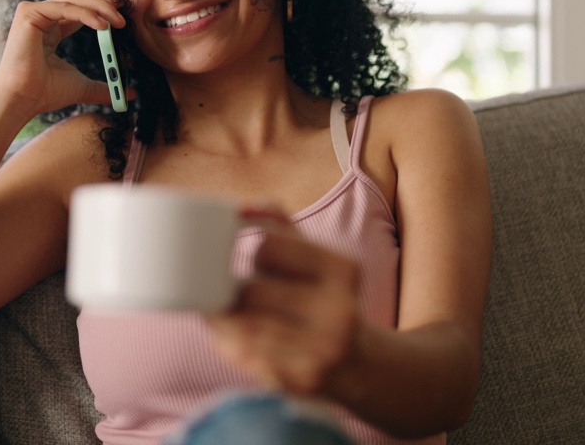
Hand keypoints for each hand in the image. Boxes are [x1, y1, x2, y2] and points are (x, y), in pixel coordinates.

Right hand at [0, 0, 127, 115]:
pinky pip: (65, 7)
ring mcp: (34, 12)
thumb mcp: (83, 86)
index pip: (80, 3)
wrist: (24, 100)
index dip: (102, 3)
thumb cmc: (44, 93)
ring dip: (101, 6)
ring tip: (119, 21)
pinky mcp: (29, 13)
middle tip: (123, 5)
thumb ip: (105, 86)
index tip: (123, 12)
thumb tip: (129, 95)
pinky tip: (103, 26)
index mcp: (52, 27)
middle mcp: (42, 15)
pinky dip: (87, 14)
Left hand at [207, 207, 362, 395]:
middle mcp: (338, 309)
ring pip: (241, 326)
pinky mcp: (303, 378)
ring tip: (231, 320)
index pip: (267, 246)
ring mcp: (323, 348)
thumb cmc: (324, 301)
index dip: (250, 256)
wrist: (360, 365)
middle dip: (233, 294)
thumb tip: (245, 206)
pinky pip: (244, 356)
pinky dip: (231, 346)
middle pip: (250, 292)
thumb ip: (280, 224)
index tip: (251, 263)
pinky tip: (238, 343)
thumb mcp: (316, 258)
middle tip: (232, 297)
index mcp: (343, 270)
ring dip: (224, 322)